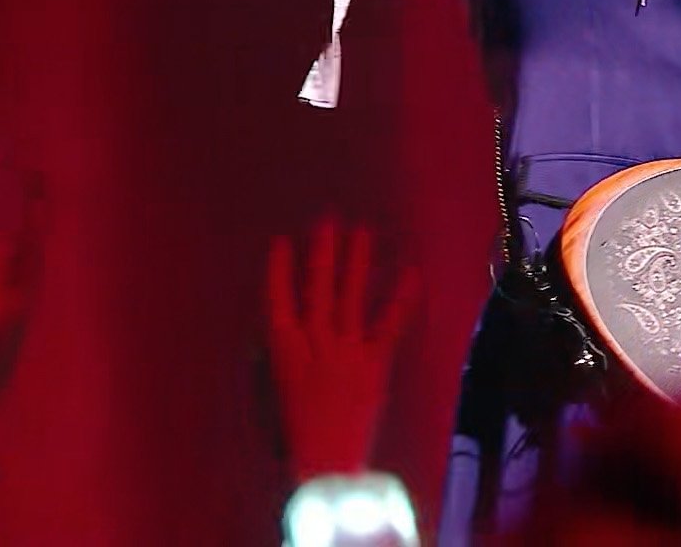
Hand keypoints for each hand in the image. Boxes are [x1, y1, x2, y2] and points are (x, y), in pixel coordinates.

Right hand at [265, 220, 416, 480]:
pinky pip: (390, 323)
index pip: (277, 298)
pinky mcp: (375, 361)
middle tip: (329, 219)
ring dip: (356, 261)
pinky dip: (401, 298)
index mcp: (282, 348)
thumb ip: (272, 357)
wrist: (325, 460)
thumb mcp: (269, 391)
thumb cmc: (291, 431)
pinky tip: (411, 272)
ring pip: (351, 295)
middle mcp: (314, 340)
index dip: (280, 269)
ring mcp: (346, 348)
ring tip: (361, 231)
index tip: (283, 242)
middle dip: (323, 251)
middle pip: (318, 287)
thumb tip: (271, 330)